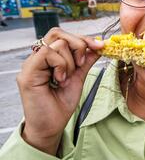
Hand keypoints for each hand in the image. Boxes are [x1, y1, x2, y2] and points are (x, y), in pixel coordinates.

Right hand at [17, 28, 103, 154]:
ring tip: (66, 78)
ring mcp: (31, 64)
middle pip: (58, 33)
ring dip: (70, 61)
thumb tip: (99, 46)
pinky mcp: (28, 73)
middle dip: (78, 44)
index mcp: (49, 58)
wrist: (51, 126)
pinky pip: (47, 54)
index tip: (101, 46)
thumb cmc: (61, 104)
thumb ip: (86, 61)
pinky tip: (60, 79)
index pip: (64, 36)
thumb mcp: (78, 78)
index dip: (83, 39)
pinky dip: (61, 65)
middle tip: (82, 63)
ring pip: (56, 43)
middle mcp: (37, 58)